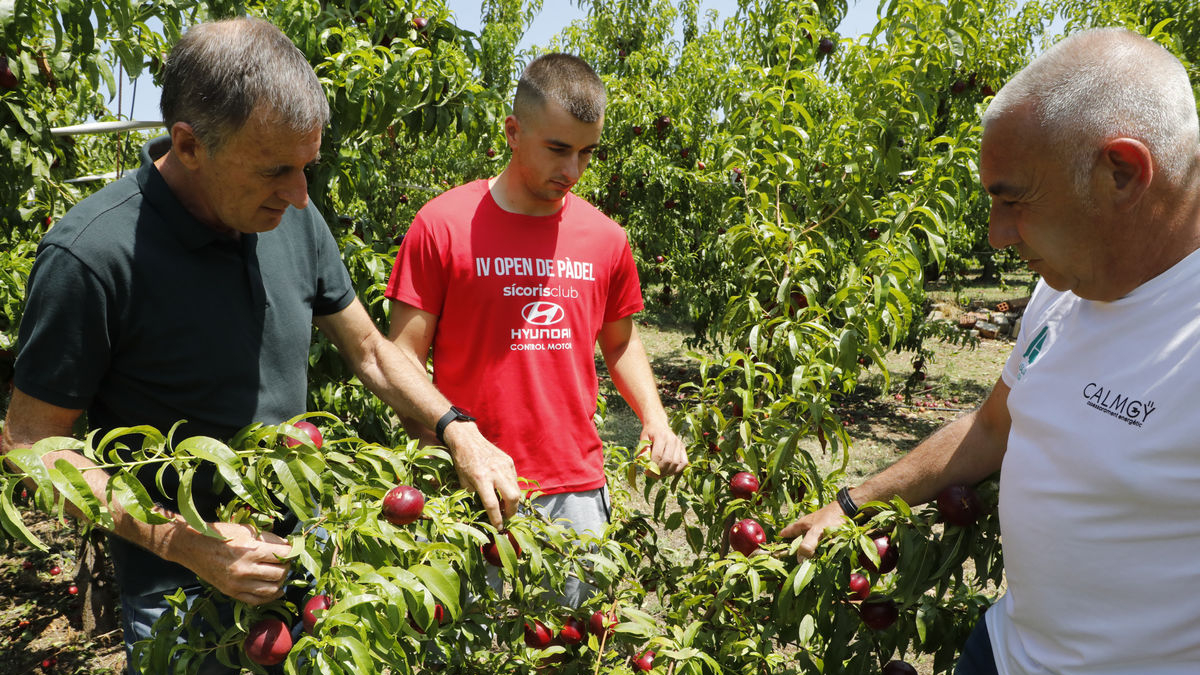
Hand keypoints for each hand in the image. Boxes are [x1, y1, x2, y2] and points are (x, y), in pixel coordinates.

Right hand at [176, 522, 292, 604]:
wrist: (192, 546)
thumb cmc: (221, 534)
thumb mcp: (247, 530)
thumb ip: (269, 538)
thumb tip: (288, 546)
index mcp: (251, 550)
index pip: (283, 555)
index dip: (292, 552)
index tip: (294, 549)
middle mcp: (245, 569)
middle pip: (280, 573)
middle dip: (287, 566)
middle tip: (286, 561)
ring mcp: (238, 584)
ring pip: (271, 589)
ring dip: (280, 582)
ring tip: (280, 573)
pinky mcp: (231, 592)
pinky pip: (256, 600)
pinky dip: (269, 596)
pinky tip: (276, 590)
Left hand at [442, 422, 520, 528]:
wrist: (467, 440)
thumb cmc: (462, 463)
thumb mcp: (463, 483)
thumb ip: (474, 497)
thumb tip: (483, 512)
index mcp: (481, 478)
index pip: (493, 504)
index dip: (497, 519)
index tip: (499, 528)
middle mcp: (495, 472)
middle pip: (513, 497)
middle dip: (512, 511)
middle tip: (506, 517)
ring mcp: (504, 465)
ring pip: (516, 489)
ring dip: (512, 501)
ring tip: (505, 506)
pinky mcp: (509, 461)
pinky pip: (514, 480)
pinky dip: (511, 489)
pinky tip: (504, 491)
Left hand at [640, 421, 687, 475]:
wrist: (658, 424)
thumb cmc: (649, 432)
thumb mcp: (643, 439)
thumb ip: (643, 450)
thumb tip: (643, 462)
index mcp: (661, 436)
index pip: (658, 456)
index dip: (652, 466)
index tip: (646, 472)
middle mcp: (672, 440)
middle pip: (668, 461)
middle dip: (659, 471)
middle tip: (652, 475)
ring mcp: (679, 444)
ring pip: (676, 463)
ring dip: (667, 472)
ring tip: (658, 475)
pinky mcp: (683, 448)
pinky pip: (684, 462)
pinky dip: (677, 470)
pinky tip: (668, 472)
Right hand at [779, 501, 847, 560]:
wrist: (849, 510)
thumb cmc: (831, 518)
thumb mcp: (817, 531)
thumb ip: (808, 544)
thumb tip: (800, 560)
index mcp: (800, 525)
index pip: (785, 535)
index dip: (780, 544)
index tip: (776, 556)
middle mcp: (805, 528)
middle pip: (795, 542)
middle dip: (795, 553)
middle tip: (796, 566)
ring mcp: (815, 532)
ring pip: (807, 545)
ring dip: (808, 554)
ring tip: (808, 566)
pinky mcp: (825, 536)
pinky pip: (818, 546)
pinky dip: (818, 552)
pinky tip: (821, 560)